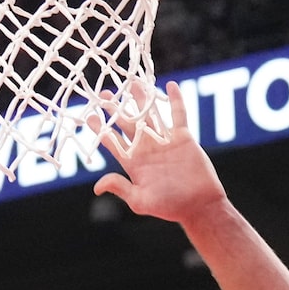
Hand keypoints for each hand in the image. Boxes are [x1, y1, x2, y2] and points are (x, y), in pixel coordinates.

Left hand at [93, 82, 225, 226]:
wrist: (199, 206)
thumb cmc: (169, 207)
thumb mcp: (140, 201)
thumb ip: (121, 189)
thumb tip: (97, 187)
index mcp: (133, 162)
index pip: (113, 141)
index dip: (100, 129)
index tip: (89, 116)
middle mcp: (146, 148)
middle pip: (127, 123)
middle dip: (115, 109)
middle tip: (103, 93)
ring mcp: (164, 141)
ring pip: (150, 114)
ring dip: (141, 99)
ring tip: (132, 82)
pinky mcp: (183, 137)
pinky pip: (178, 115)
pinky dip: (175, 100)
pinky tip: (170, 84)